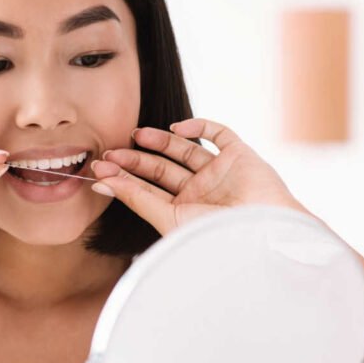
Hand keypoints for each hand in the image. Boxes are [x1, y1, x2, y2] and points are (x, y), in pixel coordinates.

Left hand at [89, 117, 310, 235]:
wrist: (264, 235)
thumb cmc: (216, 237)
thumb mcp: (168, 219)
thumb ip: (136, 199)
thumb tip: (100, 181)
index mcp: (184, 214)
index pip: (147, 191)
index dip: (123, 179)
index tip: (99, 170)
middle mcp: (200, 193)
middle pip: (161, 170)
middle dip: (135, 160)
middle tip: (111, 152)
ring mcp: (219, 173)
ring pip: (185, 151)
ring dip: (160, 141)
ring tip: (136, 135)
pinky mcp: (239, 156)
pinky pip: (218, 133)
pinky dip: (198, 125)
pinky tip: (177, 128)